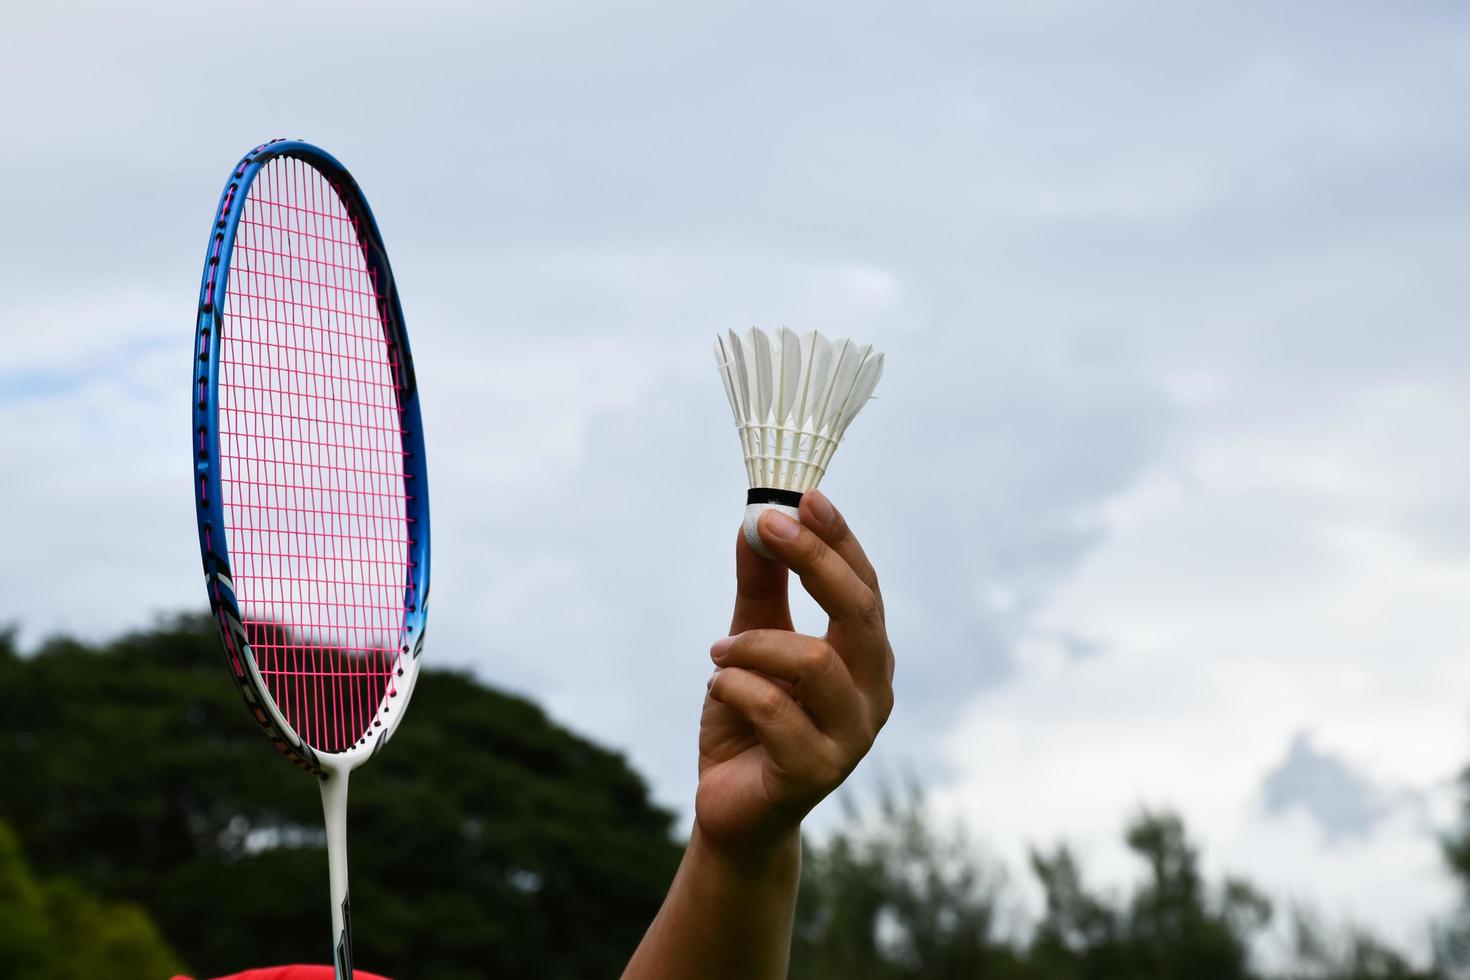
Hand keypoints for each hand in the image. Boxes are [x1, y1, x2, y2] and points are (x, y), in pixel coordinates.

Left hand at [696, 490, 894, 858]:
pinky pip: (776, 710)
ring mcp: (852, 737)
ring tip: (718, 653)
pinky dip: (737, 688)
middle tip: (766, 525)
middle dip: (814, 560)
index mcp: (866, 658)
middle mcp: (873, 693)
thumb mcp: (748, 642)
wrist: (731, 809)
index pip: (865, 587)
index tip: (801, 496)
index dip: (837, 539)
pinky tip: (718, 688)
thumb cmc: (749, 721)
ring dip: (754, 645)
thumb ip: (760, 587)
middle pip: (860, 613)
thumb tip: (754, 521)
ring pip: (815, 662)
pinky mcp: (816, 772)